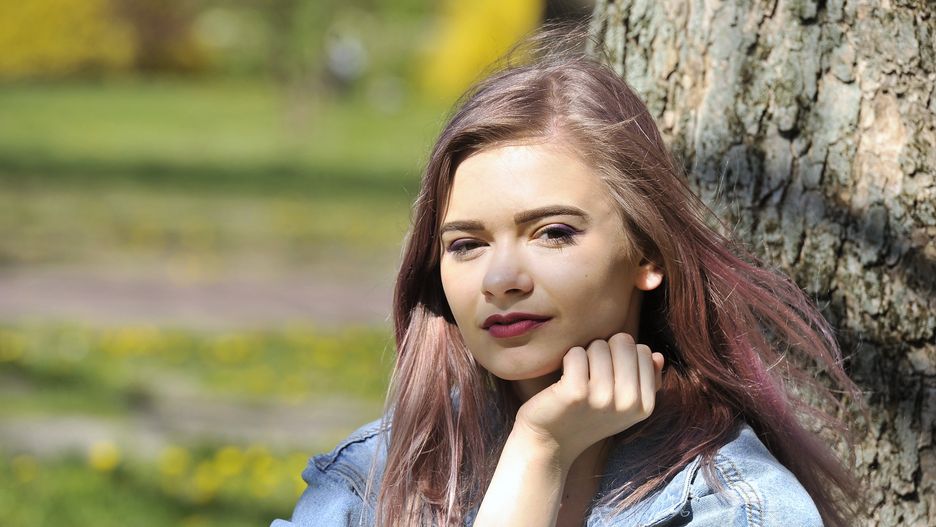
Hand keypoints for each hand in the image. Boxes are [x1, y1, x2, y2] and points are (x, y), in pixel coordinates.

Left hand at [513, 332, 663, 468]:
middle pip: (624, 342)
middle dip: (605, 349)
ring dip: (585, 354)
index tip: (610, 375)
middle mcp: (628, 403)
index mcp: (645, 405)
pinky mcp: (575, 393)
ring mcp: (602, 398)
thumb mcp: (623, 404)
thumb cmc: (588, 416)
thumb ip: (646, 380)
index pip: (644, 351)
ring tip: (579, 378)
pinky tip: (564, 379)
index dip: (623, 355)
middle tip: (592, 374)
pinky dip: (568, 359)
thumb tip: (658, 356)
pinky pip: (576, 353)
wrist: (551, 442)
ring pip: (599, 345)